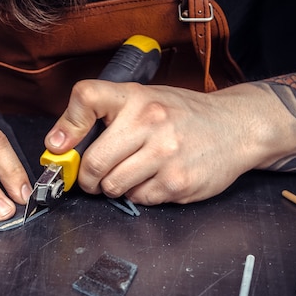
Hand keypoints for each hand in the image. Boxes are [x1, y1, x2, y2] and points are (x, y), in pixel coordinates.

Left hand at [44, 80, 283, 204]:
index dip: (66, 126)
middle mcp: (150, 122)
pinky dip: (139, 194)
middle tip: (92, 178)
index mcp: (136, 97)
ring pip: (113, 186)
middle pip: (93, 162)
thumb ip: (106, 115)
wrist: (237, 127)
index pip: (86, 98)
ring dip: (113, 187)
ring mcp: (166, 155)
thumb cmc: (183, 115)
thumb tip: (60, 144)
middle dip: (86, 177)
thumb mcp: (145, 99)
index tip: (58, 146)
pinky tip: (153, 180)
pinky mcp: (178, 183)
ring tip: (128, 175)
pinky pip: (138, 198)